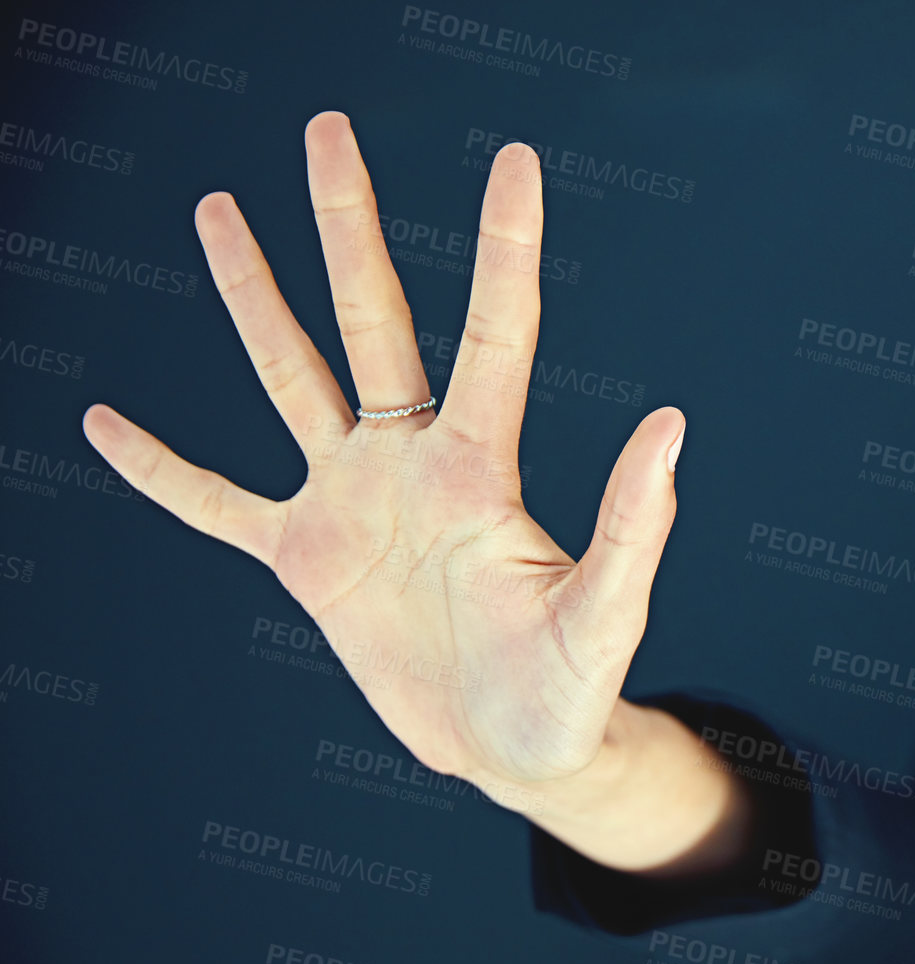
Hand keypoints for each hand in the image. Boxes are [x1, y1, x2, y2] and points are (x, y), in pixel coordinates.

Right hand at [82, 111, 685, 802]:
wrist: (516, 751)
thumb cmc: (570, 692)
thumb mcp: (604, 619)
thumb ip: (629, 528)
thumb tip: (674, 423)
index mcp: (482, 469)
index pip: (497, 334)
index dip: (504, 247)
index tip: (517, 160)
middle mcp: (413, 461)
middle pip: (371, 319)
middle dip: (347, 225)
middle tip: (329, 127)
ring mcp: (353, 503)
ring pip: (290, 376)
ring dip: (253, 296)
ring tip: (215, 209)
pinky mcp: (307, 560)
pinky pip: (217, 504)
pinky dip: (163, 473)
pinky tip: (106, 426)